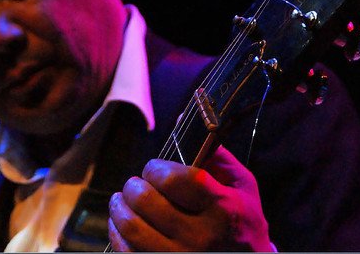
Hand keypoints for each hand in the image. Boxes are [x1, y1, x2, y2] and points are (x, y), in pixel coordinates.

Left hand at [108, 145, 271, 250]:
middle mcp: (201, 236)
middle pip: (147, 201)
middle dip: (134, 186)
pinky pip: (127, 251)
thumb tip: (185, 119)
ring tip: (122, 201)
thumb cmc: (242, 220)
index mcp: (221, 208)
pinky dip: (117, 234)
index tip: (154, 169)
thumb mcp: (241, 184)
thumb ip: (215, 153)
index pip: (172, 180)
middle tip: (136, 184)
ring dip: (119, 208)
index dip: (155, 169)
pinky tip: (122, 224)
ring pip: (131, 228)